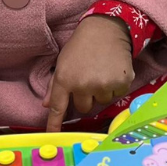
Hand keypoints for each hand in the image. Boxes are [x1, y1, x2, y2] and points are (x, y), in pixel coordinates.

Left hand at [45, 15, 135, 131]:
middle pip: (83, 108)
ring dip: (101, 91)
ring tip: (101, 71)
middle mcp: (82, 85)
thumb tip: (46, 105)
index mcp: (64, 79)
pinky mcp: (120, 83)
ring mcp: (102, 85)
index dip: (54, 123)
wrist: (106, 30)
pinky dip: (115, 86)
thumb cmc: (80, 46)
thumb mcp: (62, 63)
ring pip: (101, 102)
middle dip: (85, 97)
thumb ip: (55, 86)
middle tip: (88, 78)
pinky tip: (112, 71)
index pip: (57, 107)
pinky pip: (117, 95)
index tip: (51, 135)